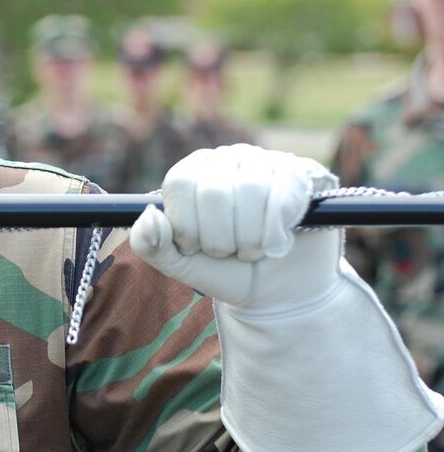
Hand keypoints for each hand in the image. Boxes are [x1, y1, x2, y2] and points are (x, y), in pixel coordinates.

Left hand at [129, 143, 337, 308]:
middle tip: (229, 253)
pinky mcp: (302, 174)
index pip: (181, 182)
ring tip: (253, 252)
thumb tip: (149, 215)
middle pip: (214, 191)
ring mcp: (266, 162)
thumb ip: (150, 244)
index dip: (187, 225)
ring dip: (250, 239)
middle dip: (220, 239)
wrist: (281, 293)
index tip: (195, 248)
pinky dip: (276, 231)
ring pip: (251, 191)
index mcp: (193, 172)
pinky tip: (277, 245)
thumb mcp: (181, 265)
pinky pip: (285, 193)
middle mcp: (228, 159)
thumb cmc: (227, 271)